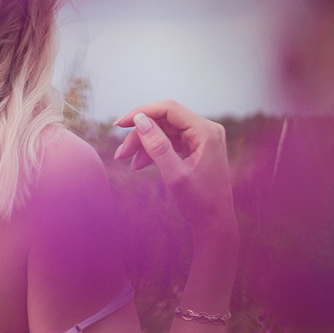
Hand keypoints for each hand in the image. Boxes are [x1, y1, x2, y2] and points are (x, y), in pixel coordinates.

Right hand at [112, 100, 235, 236]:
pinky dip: (153, 151)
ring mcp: (202, 138)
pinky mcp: (196, 148)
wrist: (214, 223)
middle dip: (140, 135)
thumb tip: (140, 120)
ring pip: (164, 131)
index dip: (141, 112)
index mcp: (206, 131)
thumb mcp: (174, 175)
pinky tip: (139, 164)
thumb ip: (157, 146)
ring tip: (126, 161)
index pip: (169, 109)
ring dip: (143, 144)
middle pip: (164, 121)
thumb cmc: (198, 202)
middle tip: (120, 154)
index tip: (119, 125)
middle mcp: (206, 130)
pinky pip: (169, 141)